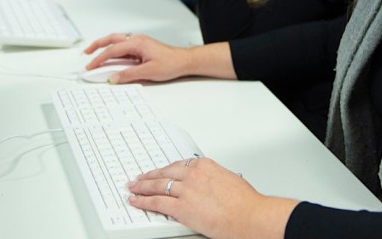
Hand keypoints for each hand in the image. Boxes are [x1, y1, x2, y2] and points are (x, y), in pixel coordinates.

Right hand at [82, 33, 191, 83]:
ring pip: (117, 41)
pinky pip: (123, 46)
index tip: (90, 67)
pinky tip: (111, 58)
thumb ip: (129, 75)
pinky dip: (114, 50)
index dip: (99, 59)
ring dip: (105, 46)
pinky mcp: (141, 48)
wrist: (185, 61)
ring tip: (94, 54)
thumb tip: (113, 78)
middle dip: (97, 46)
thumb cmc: (171, 63)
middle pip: (111, 39)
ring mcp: (139, 43)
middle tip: (86, 54)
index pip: (112, 50)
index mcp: (137, 43)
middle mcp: (136, 40)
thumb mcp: (148, 72)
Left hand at [127, 157, 297, 238]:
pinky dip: (143, 202)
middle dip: (149, 176)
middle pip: (164, 173)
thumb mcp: (229, 180)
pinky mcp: (181, 207)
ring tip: (132, 188)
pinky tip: (136, 201)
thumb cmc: (245, 202)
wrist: (248, 215)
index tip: (159, 171)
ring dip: (141, 187)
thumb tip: (208, 187)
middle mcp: (192, 174)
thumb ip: (213, 180)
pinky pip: (156, 202)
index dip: (164, 170)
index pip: (178, 165)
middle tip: (138, 178)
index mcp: (204, 165)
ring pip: (156, 186)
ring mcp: (185, 190)